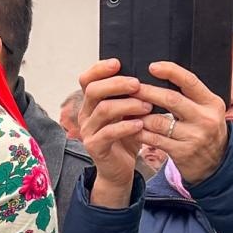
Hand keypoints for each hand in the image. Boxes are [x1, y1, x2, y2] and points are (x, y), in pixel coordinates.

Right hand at [77, 59, 149, 207]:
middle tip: (137, 84)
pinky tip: (140, 124)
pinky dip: (126, 127)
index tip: (118, 63)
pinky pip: (108, 133)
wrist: (119, 170)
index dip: (99, 69)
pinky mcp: (95, 147)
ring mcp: (88, 131)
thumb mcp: (127, 114)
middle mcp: (86, 114)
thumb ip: (129, 97)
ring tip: (146, 106)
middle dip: (117, 84)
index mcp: (92, 103)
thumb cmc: (125, 139)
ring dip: (127, 105)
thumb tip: (145, 74)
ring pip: (103, 110)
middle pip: (93, 90)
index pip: (87, 79)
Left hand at [133, 61, 228, 185]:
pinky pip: (154, 140)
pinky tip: (131, 126)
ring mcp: (194, 137)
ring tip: (126, 108)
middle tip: (131, 87)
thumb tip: (162, 75)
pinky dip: (140, 132)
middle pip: (171, 100)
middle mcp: (205, 119)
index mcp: (211, 103)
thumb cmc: (206, 129)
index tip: (153, 66)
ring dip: (139, 114)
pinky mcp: (182, 153)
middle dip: (148, 92)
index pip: (190, 82)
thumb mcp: (207, 109)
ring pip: (158, 122)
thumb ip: (190, 95)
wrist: (217, 163)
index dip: (171, 72)